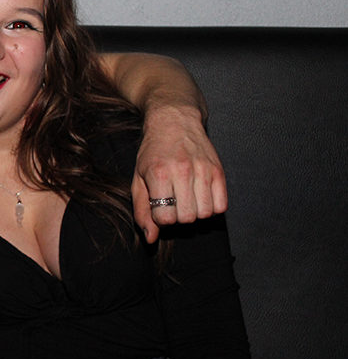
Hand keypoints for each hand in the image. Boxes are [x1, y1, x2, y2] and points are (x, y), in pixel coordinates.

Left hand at [131, 106, 227, 242]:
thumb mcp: (138, 178)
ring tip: (186, 198)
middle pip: (187, 218)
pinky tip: (200, 196)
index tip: (159, 207)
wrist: (173, 121)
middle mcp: (183, 171)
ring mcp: (203, 170)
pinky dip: (212, 207)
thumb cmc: (152, 152)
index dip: (161, 218)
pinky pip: (221, 206)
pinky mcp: (218, 170)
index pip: (165, 218)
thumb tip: (150, 238)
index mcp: (158, 174)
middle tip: (173, 202)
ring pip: (205, 214)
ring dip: (195, 213)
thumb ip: (141, 210)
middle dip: (178, 217)